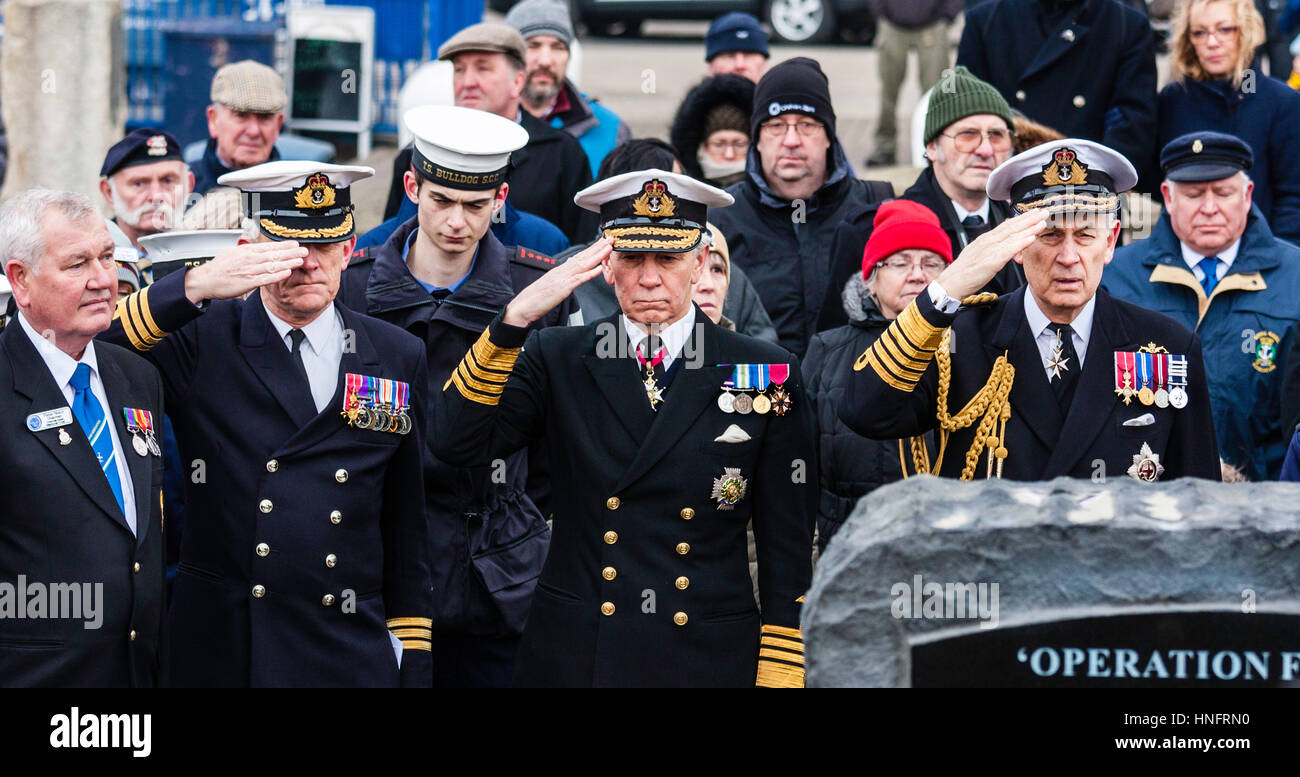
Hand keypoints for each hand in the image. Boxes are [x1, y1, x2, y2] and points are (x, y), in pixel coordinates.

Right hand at [184, 241, 307, 303]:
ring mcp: (249, 270)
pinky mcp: (247, 282)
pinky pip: (265, 278)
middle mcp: (249, 259)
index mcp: (246, 250)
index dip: (284, 245)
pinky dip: (277, 275)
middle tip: (305, 250)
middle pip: (274, 254)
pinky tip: (287, 272)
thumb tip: (256, 248)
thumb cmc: (219, 268)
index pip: (269, 246)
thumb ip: (247, 251)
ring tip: (300, 260)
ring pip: (272, 265)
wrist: (205, 280)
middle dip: (291, 252)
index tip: (296, 244)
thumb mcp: (233, 253)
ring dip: (288, 262)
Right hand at [503, 237, 611, 326]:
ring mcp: (563, 278)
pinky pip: (579, 279)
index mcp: (560, 270)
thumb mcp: (551, 285)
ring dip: (597, 255)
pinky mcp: (563, 288)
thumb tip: (569, 272)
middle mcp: (562, 271)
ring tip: (608, 248)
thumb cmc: (535, 299)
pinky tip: (598, 268)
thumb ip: (561, 277)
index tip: (601, 243)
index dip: (591, 249)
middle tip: (609, 239)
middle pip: (583, 257)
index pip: (578, 257)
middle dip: (598, 247)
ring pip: (583, 264)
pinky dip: (589, 273)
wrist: (523, 306)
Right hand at [935, 210, 1049, 299]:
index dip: (1021, 218)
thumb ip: (990, 247)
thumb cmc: (963, 273)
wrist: (950, 283)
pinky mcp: (991, 261)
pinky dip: (1021, 242)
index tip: (1034, 213)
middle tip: (1044, 211)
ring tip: (1043, 221)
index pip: (1006, 225)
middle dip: (1029, 218)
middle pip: (1012, 226)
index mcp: (985, 239)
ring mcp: (989, 249)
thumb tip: (1001, 241)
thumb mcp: (977, 255)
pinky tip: (1032, 238)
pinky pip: (1009, 250)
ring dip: (1029, 227)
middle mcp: (988, 241)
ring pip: (1013, 235)